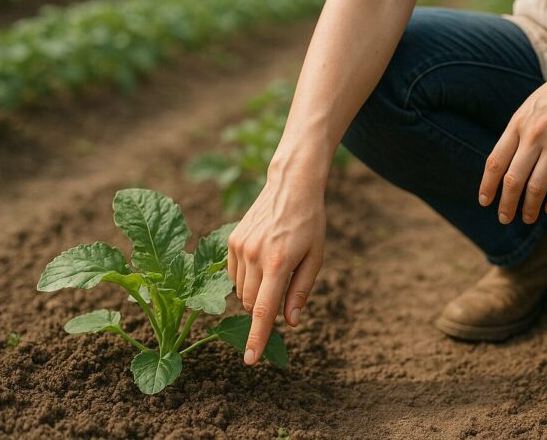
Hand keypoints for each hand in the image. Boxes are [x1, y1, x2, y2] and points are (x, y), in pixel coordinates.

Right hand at [227, 171, 325, 364]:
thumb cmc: (309, 224)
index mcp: (278, 263)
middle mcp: (254, 256)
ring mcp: (239, 248)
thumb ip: (301, 291)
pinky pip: (233, 274)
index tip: (249, 360)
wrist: (291, 186)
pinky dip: (246, 277)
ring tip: (274, 266)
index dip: (256, 338)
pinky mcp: (231, 241)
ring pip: (240, 291)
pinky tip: (262, 259)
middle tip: (282, 286)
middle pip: (251, 304)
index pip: (263, 310)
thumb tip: (291, 322)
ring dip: (255, 292)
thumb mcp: (315, 258)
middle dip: (263, 308)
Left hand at [478, 46, 546, 223]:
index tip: (484, 202)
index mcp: (517, 124)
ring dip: (530, 207)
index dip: (487, 186)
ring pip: (537, 185)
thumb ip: (515, 132)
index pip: (495, 162)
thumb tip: (502, 162)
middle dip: (506, 204)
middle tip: (504, 219)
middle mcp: (534, 135)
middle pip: (513, 179)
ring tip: (527, 218)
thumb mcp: (529, 107)